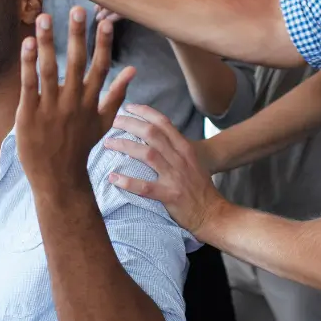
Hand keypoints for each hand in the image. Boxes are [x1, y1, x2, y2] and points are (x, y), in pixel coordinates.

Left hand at [16, 6, 136, 193]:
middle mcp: (73, 102)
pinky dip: (27, 64)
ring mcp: (51, 107)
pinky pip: (29, 84)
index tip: (106, 20)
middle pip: (76, 63)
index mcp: (91, 101)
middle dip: (77, 35)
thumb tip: (133, 70)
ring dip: (47, 42)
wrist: (58, 177)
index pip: (101, 67)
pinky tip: (26, 43)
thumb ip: (117, 95)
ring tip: (44, 17)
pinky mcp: (29, 113)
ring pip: (50, 69)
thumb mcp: (104, 122)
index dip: (104, 43)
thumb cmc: (80, 147)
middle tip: (78, 9)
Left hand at [105, 104, 226, 236]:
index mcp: (184, 148)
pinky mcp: (170, 195)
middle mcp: (179, 158)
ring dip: (124, 146)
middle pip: (151, 134)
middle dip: (130, 124)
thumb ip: (174, 148)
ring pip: (147, 154)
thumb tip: (152, 136)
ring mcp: (175, 176)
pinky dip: (128, 182)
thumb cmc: (199, 187)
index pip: (163, 123)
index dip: (144, 112)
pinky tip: (113, 178)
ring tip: (107, 144)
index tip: (128, 107)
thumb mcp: (191, 161)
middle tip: (112, 121)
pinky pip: (145, 187)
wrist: (213, 213)